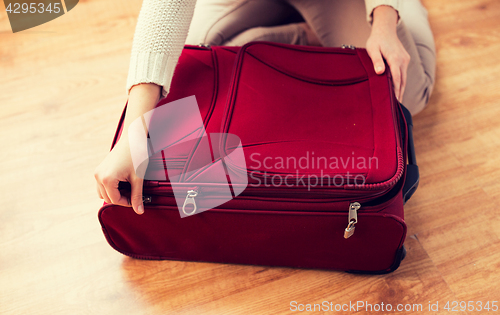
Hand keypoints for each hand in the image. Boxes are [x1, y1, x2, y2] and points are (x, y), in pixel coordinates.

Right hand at [94, 83, 160, 214]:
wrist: (133, 138)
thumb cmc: (136, 156)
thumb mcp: (138, 178)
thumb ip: (137, 196)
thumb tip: (139, 210)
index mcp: (107, 179)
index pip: (115, 200)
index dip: (127, 203)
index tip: (137, 200)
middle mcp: (98, 176)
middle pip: (108, 198)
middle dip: (122, 199)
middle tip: (135, 194)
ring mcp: (97, 172)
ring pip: (103, 193)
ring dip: (115, 194)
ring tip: (130, 187)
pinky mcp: (99, 169)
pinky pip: (102, 185)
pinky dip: (111, 187)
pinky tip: (124, 182)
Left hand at [366, 5, 409, 101]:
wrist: (385, 29)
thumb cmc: (376, 40)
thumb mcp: (372, 49)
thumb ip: (376, 61)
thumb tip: (380, 72)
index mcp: (394, 58)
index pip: (396, 78)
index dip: (395, 91)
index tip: (394, 101)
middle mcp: (402, 60)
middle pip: (402, 81)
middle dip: (399, 94)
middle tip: (396, 107)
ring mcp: (405, 60)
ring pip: (404, 78)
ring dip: (401, 89)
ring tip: (397, 102)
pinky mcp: (405, 59)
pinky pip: (403, 73)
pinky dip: (401, 82)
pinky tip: (397, 90)